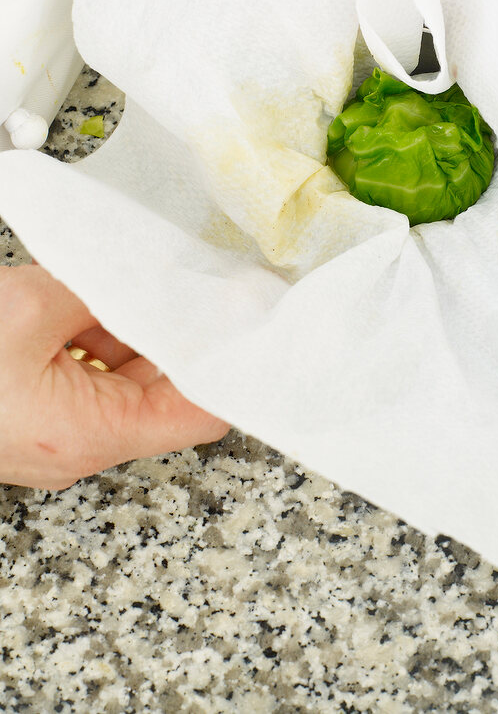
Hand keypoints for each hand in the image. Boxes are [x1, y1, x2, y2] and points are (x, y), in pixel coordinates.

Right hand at [0, 264, 227, 489]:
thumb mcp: (30, 310)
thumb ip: (103, 293)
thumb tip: (151, 275)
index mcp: (89, 435)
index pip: (198, 413)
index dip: (224, 362)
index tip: (243, 316)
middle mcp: (77, 447)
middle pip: (163, 390)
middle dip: (177, 333)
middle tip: (196, 282)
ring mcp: (55, 436)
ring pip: (124, 378)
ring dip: (130, 330)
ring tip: (124, 282)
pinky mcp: (35, 420)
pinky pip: (87, 379)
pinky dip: (95, 338)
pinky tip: (86, 299)